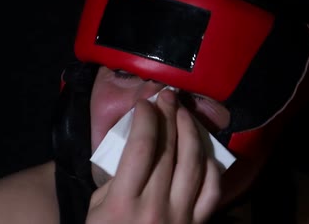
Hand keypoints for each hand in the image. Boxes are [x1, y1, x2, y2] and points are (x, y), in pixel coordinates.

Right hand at [86, 89, 221, 223]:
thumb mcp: (96, 210)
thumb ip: (115, 179)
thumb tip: (136, 146)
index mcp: (123, 202)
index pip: (142, 146)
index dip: (147, 118)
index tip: (145, 103)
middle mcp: (155, 206)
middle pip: (169, 149)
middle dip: (169, 116)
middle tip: (168, 96)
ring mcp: (181, 216)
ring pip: (195, 163)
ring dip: (191, 132)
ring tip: (185, 113)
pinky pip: (212, 190)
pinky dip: (212, 166)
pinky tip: (205, 149)